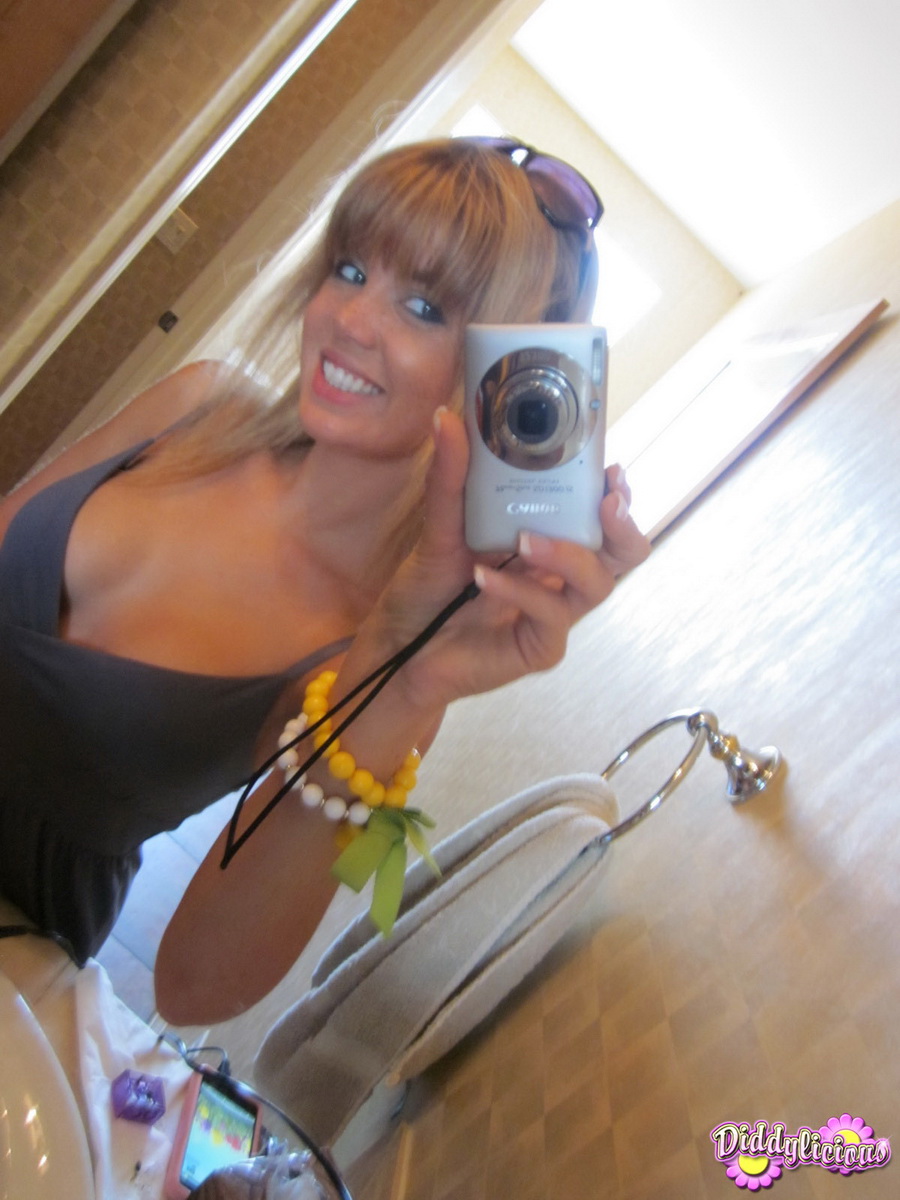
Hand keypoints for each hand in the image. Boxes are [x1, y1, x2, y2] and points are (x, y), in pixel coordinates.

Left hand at [366, 408, 650, 711]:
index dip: (617, 492)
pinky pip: (550, 615)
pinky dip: (519, 591)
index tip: (611, 468)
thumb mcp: (439, 526)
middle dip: (624, 524)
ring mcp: (555, 612)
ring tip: (525, 540)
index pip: (600, 514)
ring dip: (568, 555)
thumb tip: (447, 418)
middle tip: (607, 501)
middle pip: (624, 552)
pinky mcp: (541, 646)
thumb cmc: (429, 588)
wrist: (401, 647)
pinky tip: (483, 576)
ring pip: (597, 584)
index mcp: (549, 539)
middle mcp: (560, 574)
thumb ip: (451, 477)